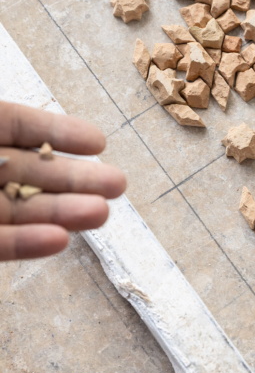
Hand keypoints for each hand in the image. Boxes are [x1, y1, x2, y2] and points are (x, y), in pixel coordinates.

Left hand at [0, 101, 125, 260]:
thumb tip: (39, 134)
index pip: (18, 128)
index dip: (58, 133)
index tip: (98, 142)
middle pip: (28, 173)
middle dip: (74, 178)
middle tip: (118, 184)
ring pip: (18, 211)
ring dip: (61, 213)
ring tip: (100, 214)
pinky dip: (25, 244)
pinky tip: (59, 240)